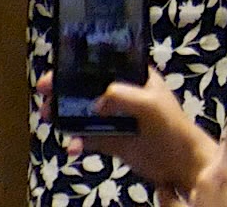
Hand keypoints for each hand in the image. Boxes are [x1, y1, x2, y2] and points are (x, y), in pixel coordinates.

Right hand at [37, 68, 217, 193]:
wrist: (181, 164)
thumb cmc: (172, 127)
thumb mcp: (149, 104)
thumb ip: (122, 96)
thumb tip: (95, 102)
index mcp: (135, 76)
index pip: (104, 62)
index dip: (80, 61)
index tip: (58, 65)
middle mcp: (123, 94)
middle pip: (87, 86)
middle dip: (64, 88)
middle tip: (44, 92)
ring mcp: (116, 118)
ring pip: (83, 112)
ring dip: (64, 115)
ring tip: (48, 118)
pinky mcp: (113, 140)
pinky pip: (88, 138)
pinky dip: (78, 142)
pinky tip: (73, 148)